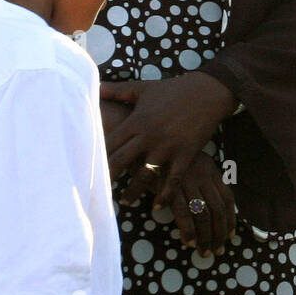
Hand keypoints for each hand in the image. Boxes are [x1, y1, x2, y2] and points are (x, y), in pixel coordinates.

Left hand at [101, 73, 237, 206]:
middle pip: (122, 161)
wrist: (207, 92)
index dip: (98, 157)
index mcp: (137, 120)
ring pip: (145, 174)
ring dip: (133, 190)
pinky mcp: (186, 153)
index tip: (88, 170)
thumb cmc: (172, 89)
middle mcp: (149, 135)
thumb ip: (118, 91)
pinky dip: (165, 194)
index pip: (111, 143)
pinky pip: (173, 179)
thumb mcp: (143, 88)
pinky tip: (158, 206)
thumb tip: (96, 88)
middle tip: (97, 191)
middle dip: (108, 177)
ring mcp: (168, 146)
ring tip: (125, 201)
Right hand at [155, 151, 236, 255]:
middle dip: (219, 233)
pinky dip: (187, 229)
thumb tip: (210, 208)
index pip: (228, 198)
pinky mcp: (170, 187)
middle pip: (218, 209)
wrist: (144, 145)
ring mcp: (187, 181)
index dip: (231, 219)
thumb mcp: (190, 165)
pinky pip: (183, 213)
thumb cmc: (166, 158)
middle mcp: (202, 175)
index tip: (230, 235)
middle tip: (218, 250)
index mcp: (210, 170)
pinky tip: (187, 241)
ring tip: (203, 251)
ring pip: (203, 214)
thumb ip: (201, 182)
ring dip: (205, 236)